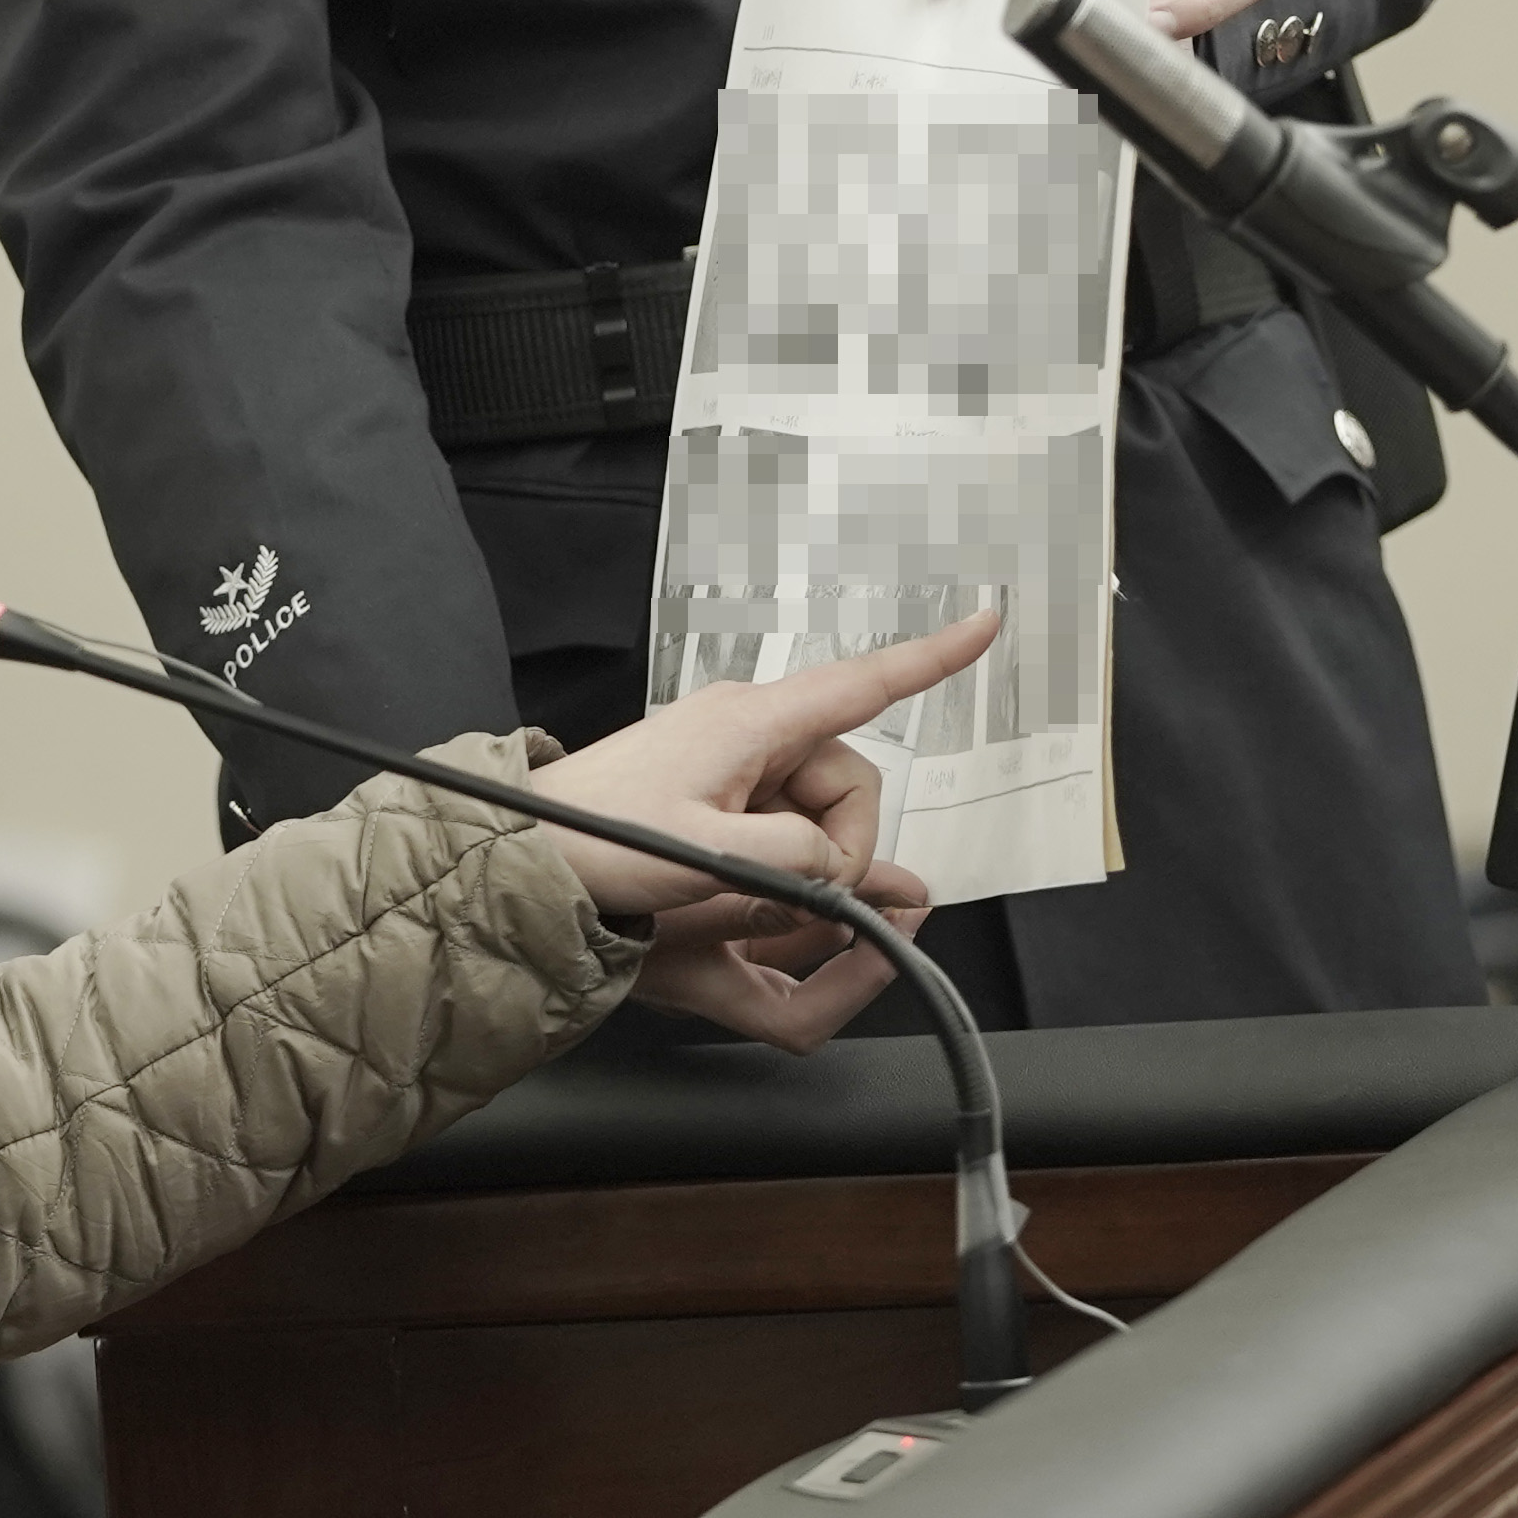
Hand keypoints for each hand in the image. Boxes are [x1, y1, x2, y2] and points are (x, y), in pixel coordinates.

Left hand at [534, 610, 1001, 1051]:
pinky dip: (779, 855)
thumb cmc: (599, 839)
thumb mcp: (709, 857)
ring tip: (743, 887)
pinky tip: (737, 879)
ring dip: (804, 858)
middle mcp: (749, 725)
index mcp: (752, 721)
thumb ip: (795, 856)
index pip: (863, 680)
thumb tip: (835, 865)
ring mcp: (733, 754)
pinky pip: (781, 817)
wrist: (531, 850)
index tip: (986, 623)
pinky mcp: (717, 782)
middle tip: (795, 895)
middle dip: (841, 845)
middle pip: (849, 779)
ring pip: (819, 808)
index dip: (932, 656)